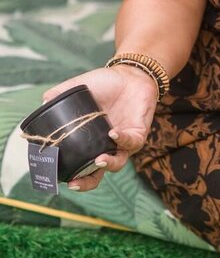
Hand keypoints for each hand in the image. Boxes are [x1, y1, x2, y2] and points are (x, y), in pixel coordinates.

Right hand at [41, 65, 157, 190]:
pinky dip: (122, 139)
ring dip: (107, 163)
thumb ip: (61, 94)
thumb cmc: (106, 84)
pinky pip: (131, 142)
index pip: (80, 167)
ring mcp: (123, 142)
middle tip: (75, 182)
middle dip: (86, 183)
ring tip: (98, 160)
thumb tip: (43, 102)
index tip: (60, 179)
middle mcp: (106, 146)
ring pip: (117, 163)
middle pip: (97, 175)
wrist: (130, 74)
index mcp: (90, 141)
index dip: (72, 176)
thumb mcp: (80, 87)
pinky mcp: (138, 134)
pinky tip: (112, 133)